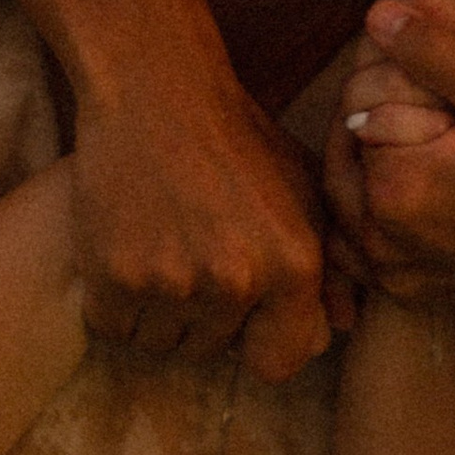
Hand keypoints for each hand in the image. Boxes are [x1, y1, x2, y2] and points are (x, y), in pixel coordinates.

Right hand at [71, 61, 332, 377]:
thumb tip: (343, 329)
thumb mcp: (301, 190)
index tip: (240, 317)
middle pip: (210, 351)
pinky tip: (125, 249)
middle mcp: (238, 281)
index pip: (278, 364)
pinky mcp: (115, 275)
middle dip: (200, 317)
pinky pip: (112, 326)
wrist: (155, 90)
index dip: (256, 343)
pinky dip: (112, 300)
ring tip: (159, 248)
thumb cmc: (237, 139)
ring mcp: (173, 282)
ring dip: (156, 311)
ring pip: (159, 342)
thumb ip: (327, 265)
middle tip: (189, 256)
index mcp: (293, 265)